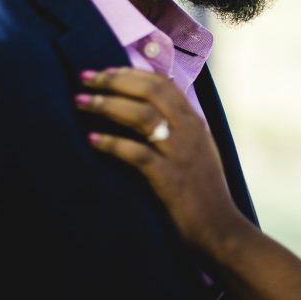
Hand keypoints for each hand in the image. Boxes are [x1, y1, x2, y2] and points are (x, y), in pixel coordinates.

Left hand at [75, 67, 247, 254]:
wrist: (219, 228)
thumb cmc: (203, 192)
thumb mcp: (198, 150)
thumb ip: (179, 128)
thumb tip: (150, 110)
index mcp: (195, 121)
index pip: (162, 83)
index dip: (131, 73)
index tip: (104, 71)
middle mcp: (189, 131)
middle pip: (149, 91)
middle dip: (114, 80)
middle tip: (85, 78)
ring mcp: (179, 153)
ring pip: (141, 116)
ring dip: (106, 105)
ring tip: (80, 102)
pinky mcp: (168, 177)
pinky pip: (135, 153)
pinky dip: (111, 143)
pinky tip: (91, 140)